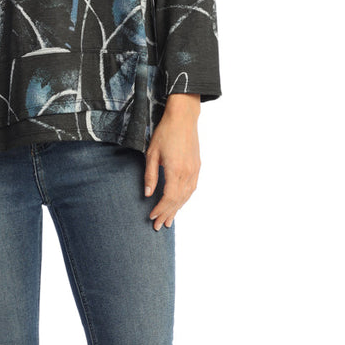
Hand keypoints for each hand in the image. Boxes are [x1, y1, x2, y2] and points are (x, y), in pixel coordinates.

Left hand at [144, 94, 200, 229]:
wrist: (183, 118)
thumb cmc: (165, 133)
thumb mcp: (152, 153)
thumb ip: (150, 175)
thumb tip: (147, 194)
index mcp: (175, 170)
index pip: (168, 197)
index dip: (160, 209)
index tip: (151, 217)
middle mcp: (188, 173)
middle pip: (178, 200)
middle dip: (168, 214)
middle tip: (159, 226)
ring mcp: (195, 170)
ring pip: (187, 196)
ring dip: (177, 209)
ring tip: (169, 220)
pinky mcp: (197, 166)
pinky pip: (192, 188)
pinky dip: (185, 199)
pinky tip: (179, 204)